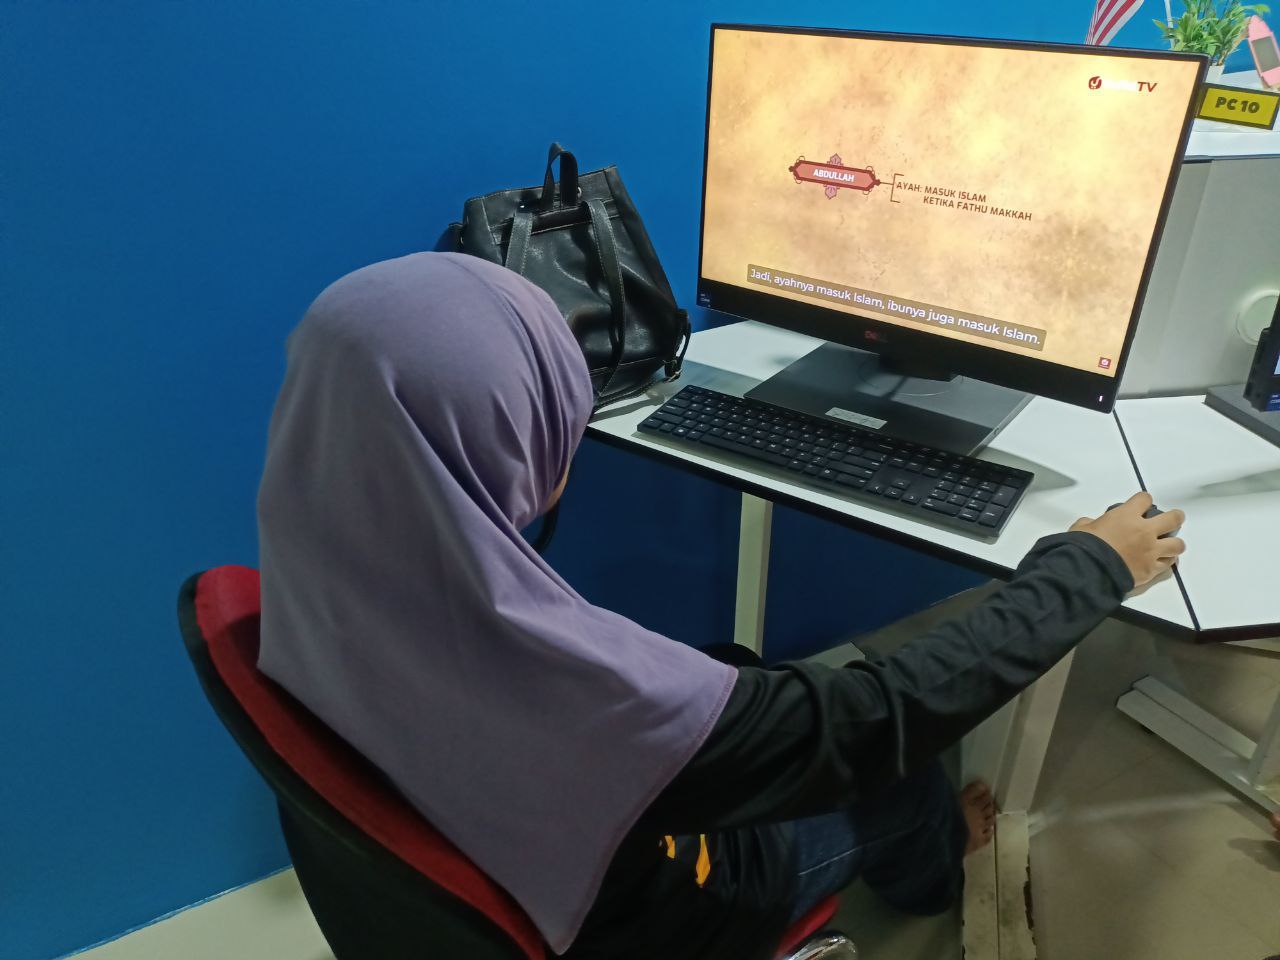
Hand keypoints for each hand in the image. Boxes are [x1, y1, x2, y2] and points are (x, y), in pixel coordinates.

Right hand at [1069, 492, 1185, 588]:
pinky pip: (1167, 564)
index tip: (1142, 504)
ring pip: (1178, 544)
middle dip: (1175, 517)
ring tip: (1169, 544)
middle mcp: (1144, 531)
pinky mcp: (1151, 570)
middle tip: (1173, 519)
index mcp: (1126, 516)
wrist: (1089, 571)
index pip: (1144, 499)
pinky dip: (1166, 561)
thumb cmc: (1084, 547)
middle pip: (1173, 518)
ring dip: (1174, 543)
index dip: (1143, 501)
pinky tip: (1162, 560)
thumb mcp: (1081, 528)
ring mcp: (1151, 551)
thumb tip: (1092, 524)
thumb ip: (1091, 523)